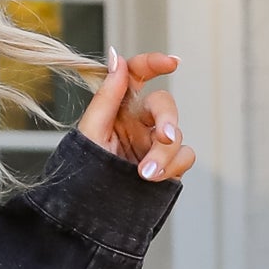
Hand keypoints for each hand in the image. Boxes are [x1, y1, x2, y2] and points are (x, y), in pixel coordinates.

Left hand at [77, 49, 194, 183]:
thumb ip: (106, 96)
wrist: (90, 210)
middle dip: (168, 119)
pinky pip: (185, 156)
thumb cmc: (83, 170)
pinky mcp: (168, 164)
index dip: (153, 63)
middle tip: (164, 137)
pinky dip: (174, 166)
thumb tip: (116, 57)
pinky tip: (155, 178)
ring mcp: (155, 143)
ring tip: (144, 174)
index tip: (171, 62)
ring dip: (164, 154)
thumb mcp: (90, 132)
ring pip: (177, 135)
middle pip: (165, 105)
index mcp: (119, 107)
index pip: (137, 75)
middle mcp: (139, 122)